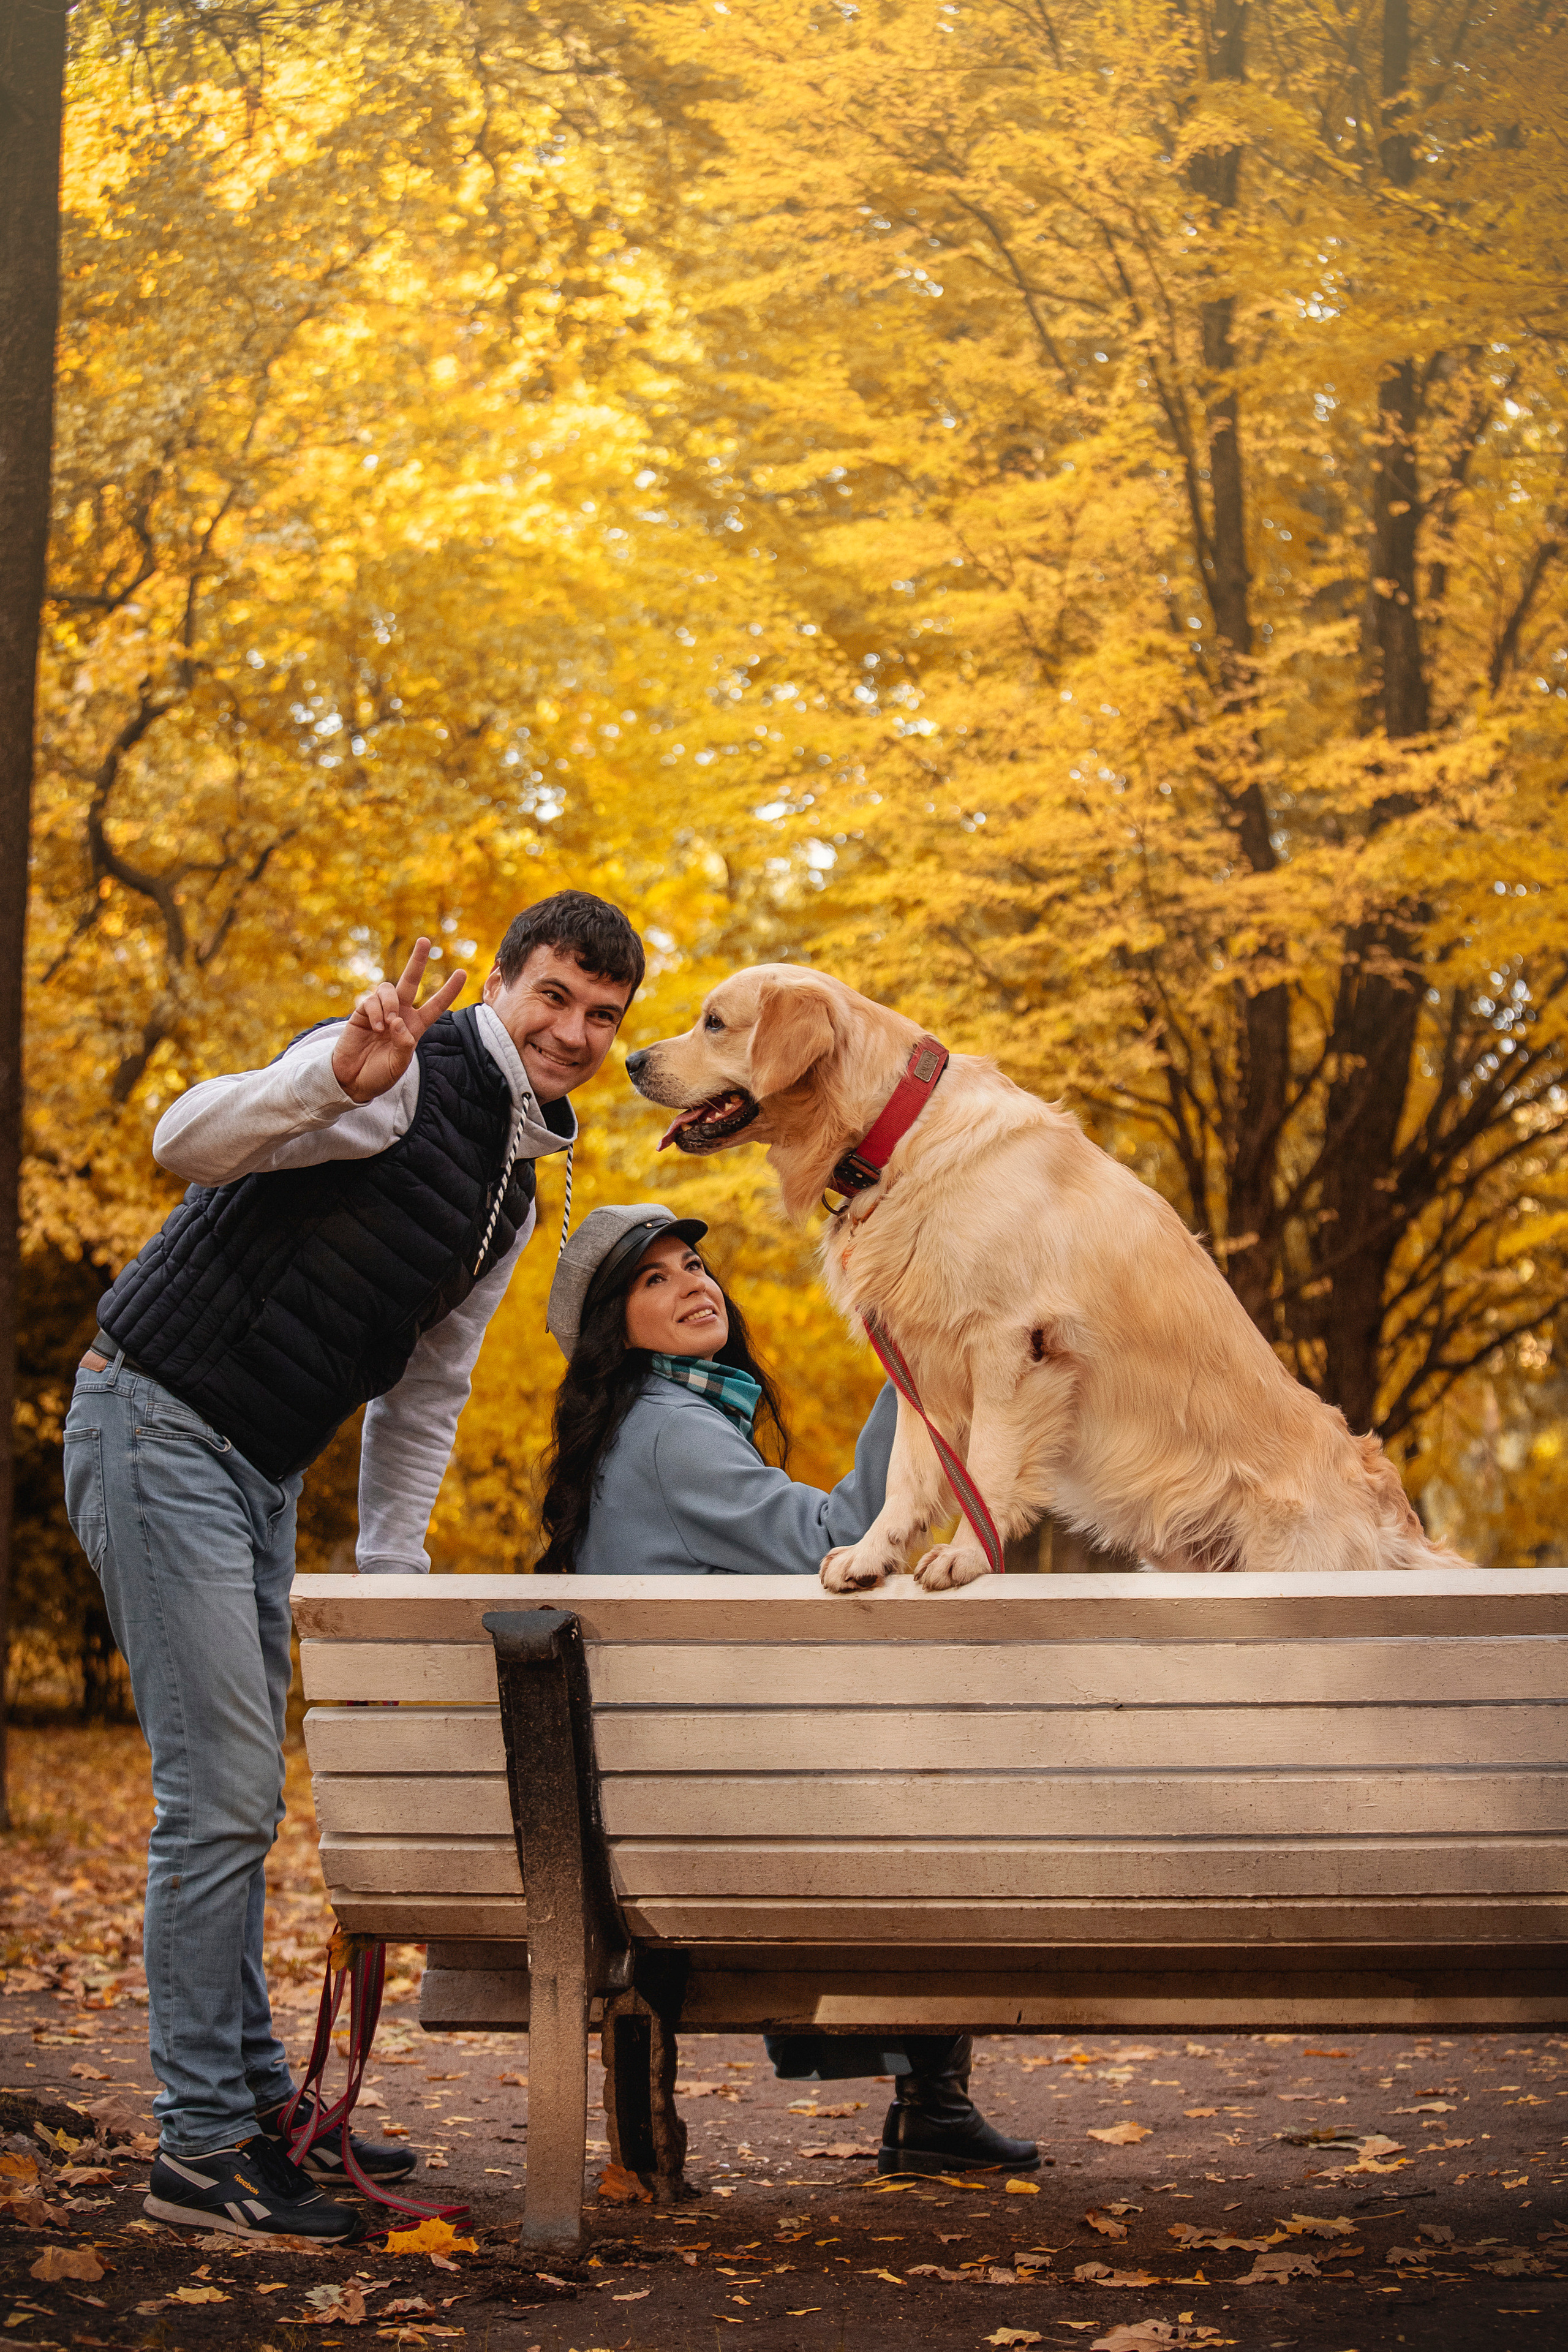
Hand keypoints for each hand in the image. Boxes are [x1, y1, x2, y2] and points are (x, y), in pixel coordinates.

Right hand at [331, 938, 465, 1104]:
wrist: (352, 1080)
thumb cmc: (379, 1074)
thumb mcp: (398, 1065)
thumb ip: (403, 1045)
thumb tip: (399, 1022)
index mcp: (414, 1027)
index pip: (435, 1006)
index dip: (448, 991)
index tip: (462, 973)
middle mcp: (399, 1014)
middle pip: (410, 981)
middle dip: (417, 961)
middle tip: (425, 941)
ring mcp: (380, 1011)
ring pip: (389, 989)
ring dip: (391, 1004)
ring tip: (388, 1024)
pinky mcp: (362, 1012)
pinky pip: (371, 1001)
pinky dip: (376, 1012)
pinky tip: (375, 1028)